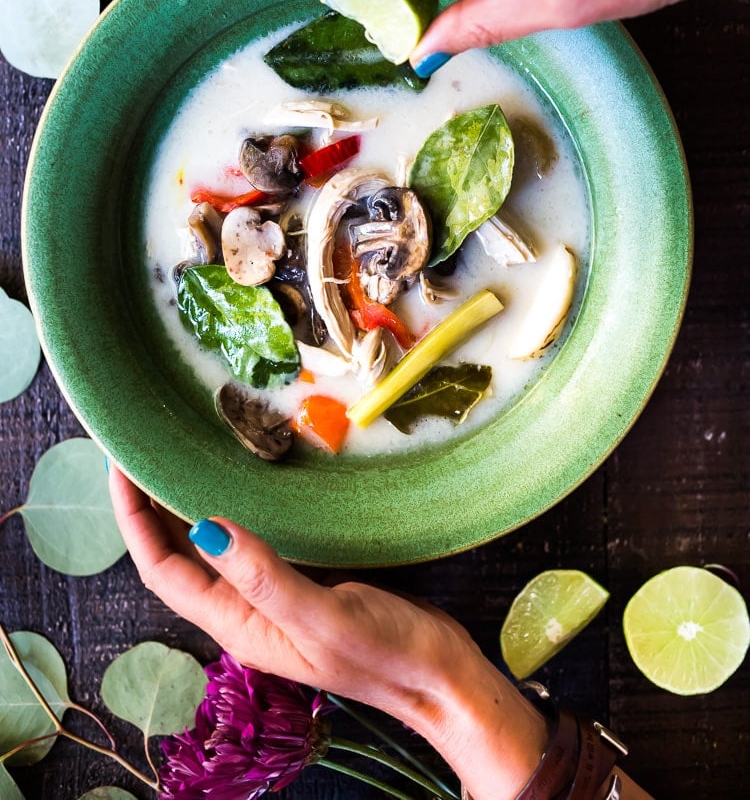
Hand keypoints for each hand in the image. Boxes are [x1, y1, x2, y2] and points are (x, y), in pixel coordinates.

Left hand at [108, 465, 547, 798]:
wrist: (441, 676)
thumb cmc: (385, 653)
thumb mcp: (321, 616)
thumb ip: (263, 575)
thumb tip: (203, 526)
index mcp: (238, 623)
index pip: (162, 569)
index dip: (135, 520)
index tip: (122, 466)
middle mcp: (246, 608)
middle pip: (178, 555)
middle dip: (151, 505)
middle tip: (144, 446)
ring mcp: (274, 593)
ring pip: (215, 543)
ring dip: (189, 501)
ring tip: (181, 451)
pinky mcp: (305, 577)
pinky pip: (255, 536)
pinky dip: (238, 503)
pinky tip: (246, 476)